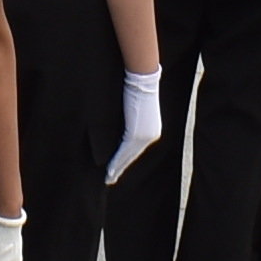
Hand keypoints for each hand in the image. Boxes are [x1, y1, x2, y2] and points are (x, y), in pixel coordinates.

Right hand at [105, 67, 163, 183]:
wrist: (142, 81)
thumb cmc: (137, 89)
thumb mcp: (135, 108)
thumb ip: (130, 121)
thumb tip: (120, 128)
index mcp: (151, 130)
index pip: (135, 149)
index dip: (126, 160)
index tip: (118, 169)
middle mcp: (150, 135)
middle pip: (132, 156)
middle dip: (121, 168)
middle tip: (111, 179)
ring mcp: (144, 136)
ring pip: (128, 156)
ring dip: (117, 168)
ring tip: (109, 178)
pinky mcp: (136, 134)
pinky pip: (125, 152)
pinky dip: (116, 162)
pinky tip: (110, 170)